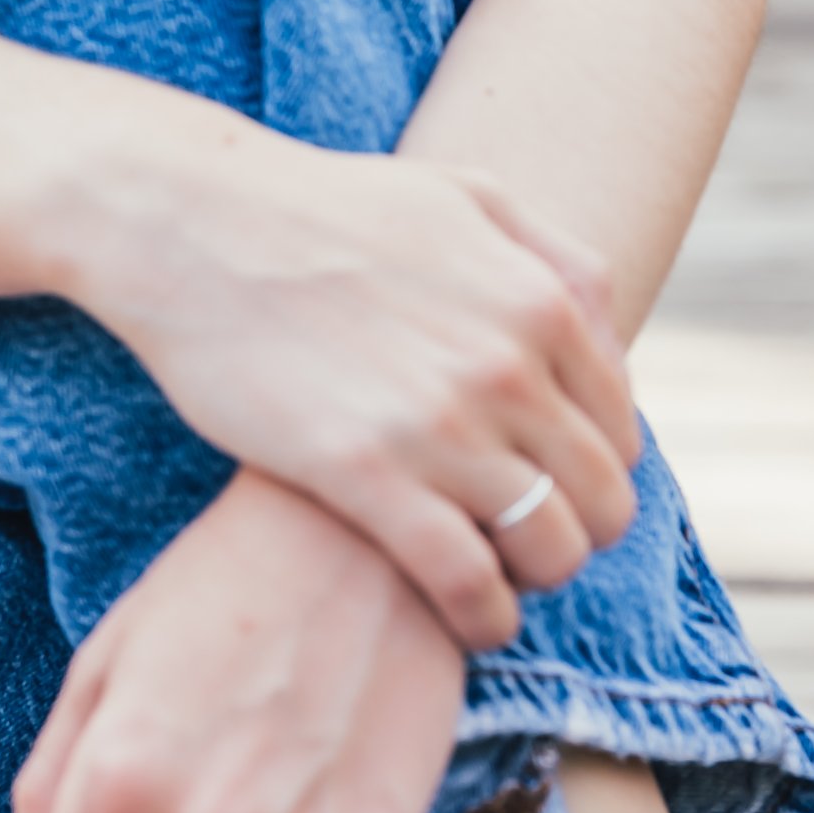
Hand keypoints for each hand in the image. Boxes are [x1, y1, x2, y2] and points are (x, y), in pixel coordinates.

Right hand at [76, 135, 637, 647]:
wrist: (194, 222)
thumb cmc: (324, 209)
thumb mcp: (463, 195)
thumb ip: (556, 260)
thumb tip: (612, 348)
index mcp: (538, 301)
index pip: (619, 436)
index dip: (592, 478)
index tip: (547, 492)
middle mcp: (506, 365)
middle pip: (601, 504)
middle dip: (573, 537)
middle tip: (519, 545)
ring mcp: (438, 423)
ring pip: (550, 552)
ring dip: (531, 583)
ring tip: (491, 578)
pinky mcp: (365, 473)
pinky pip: (468, 583)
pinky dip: (480, 617)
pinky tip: (460, 614)